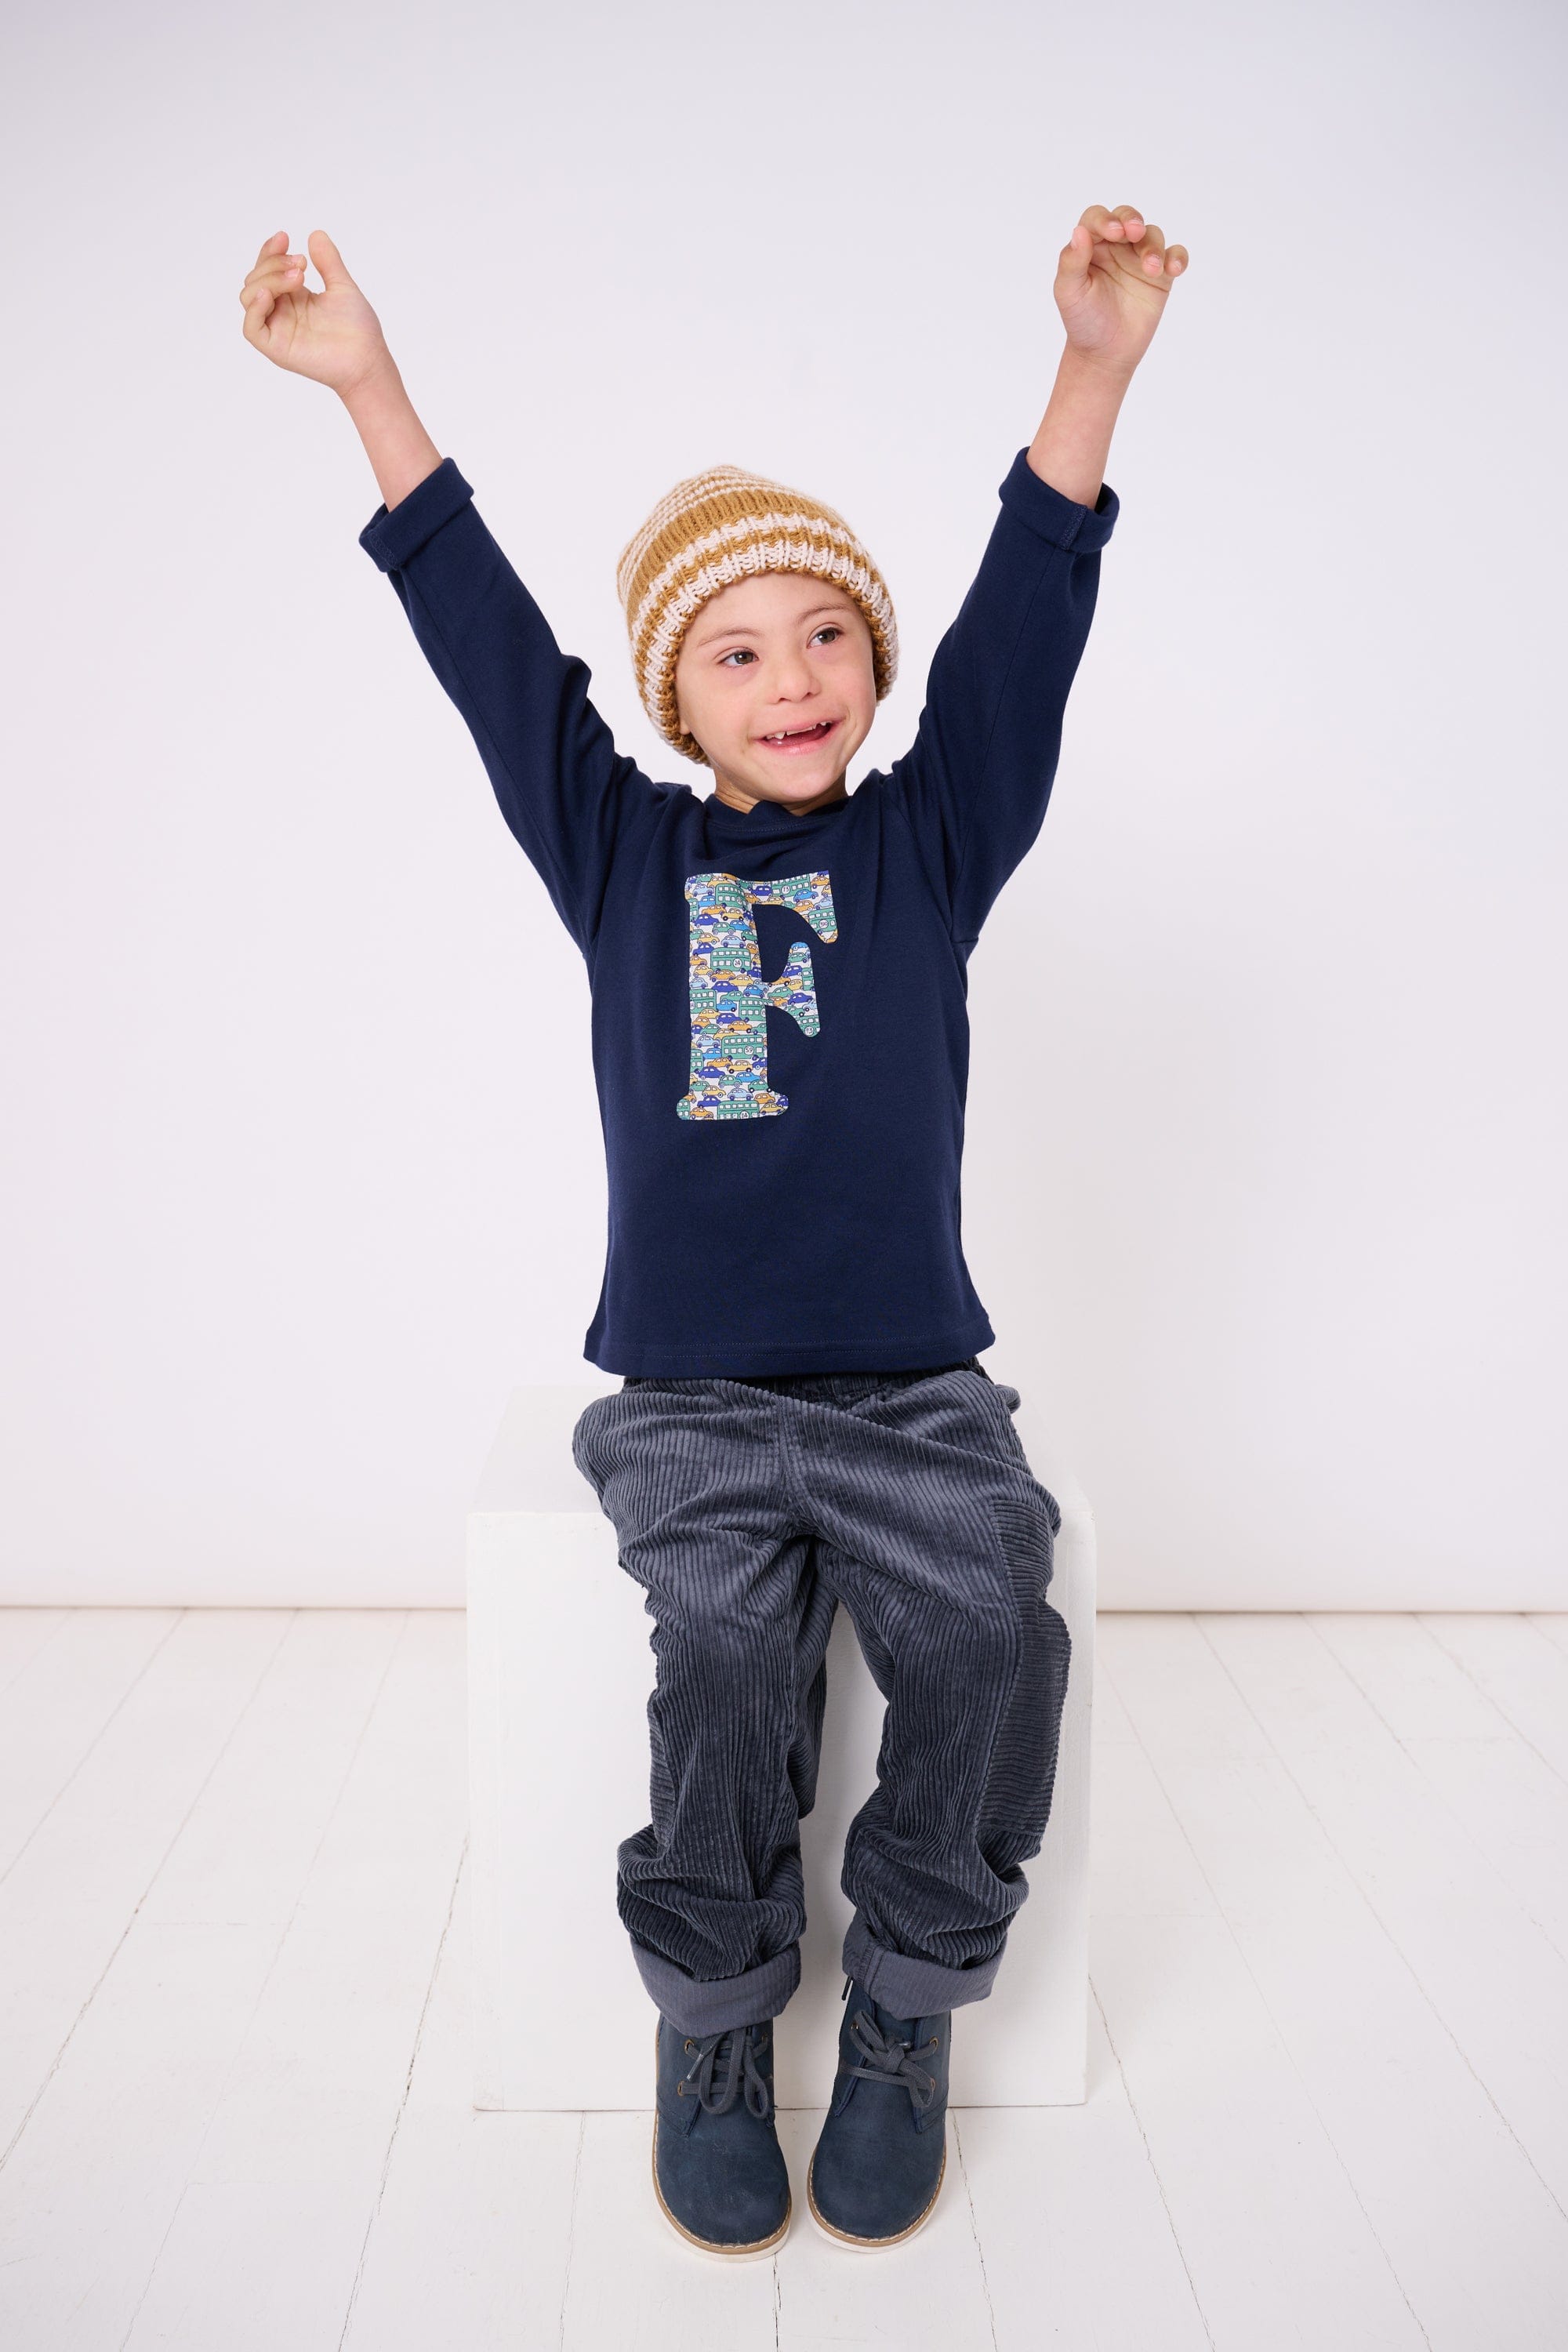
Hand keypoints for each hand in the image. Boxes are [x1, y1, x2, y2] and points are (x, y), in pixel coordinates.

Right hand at [238, 229, 392, 396]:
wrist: (367, 358)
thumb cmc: (358, 329)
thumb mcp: (341, 286)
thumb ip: (328, 262)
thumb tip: (316, 234)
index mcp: (292, 296)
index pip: (267, 268)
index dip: (270, 251)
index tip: (285, 237)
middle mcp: (281, 311)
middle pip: (255, 278)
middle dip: (273, 263)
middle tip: (301, 264)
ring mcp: (277, 329)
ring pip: (250, 296)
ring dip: (268, 279)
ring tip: (298, 277)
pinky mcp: (276, 348)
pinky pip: (251, 328)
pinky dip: (255, 307)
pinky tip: (271, 294)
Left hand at [1054, 204, 1187, 377]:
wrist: (1104, 353)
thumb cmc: (1083, 320)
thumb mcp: (1069, 292)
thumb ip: (1071, 262)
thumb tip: (1079, 231)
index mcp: (1091, 246)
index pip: (1097, 219)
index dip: (1105, 219)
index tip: (1112, 232)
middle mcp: (1116, 247)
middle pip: (1128, 218)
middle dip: (1132, 220)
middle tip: (1134, 232)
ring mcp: (1139, 259)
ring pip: (1152, 235)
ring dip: (1153, 246)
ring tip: (1151, 269)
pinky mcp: (1160, 275)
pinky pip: (1174, 255)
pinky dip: (1178, 257)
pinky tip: (1174, 268)